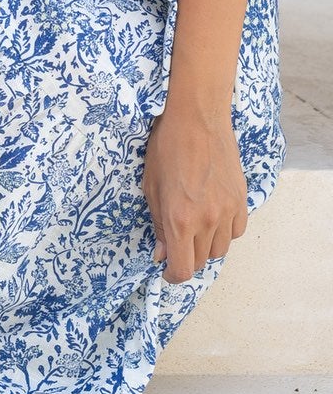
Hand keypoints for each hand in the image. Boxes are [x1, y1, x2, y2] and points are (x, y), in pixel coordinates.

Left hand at [141, 101, 248, 283]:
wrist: (197, 118)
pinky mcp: (241, 200)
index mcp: (179, 219)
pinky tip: (212, 217)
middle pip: (201, 261)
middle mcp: (207, 220)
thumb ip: (158, 224)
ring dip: (205, 246)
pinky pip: (236, 231)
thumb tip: (161, 253)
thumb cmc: (167, 147)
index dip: (173, 275)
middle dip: (186, 258)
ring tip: (194, 228)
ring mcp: (227, 211)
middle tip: (176, 243)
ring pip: (220, 249)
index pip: (183, 269)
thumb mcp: (151, 187)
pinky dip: (224, 232)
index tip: (167, 269)